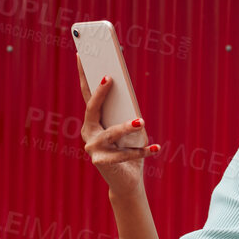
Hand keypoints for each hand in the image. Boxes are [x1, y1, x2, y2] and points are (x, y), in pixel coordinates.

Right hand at [77, 56, 157, 192]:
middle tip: (109, 78)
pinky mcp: (103, 163)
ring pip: (110, 133)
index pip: (87, 95)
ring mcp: (93, 149)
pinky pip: (125, 154)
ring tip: (141, 121)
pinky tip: (156, 147)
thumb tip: (130, 100)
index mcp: (92, 122)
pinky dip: (142, 151)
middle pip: (92, 109)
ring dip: (125, 127)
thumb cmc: (128, 150)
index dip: (83, 76)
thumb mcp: (130, 130)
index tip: (82, 56)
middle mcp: (88, 133)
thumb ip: (127, 115)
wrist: (126, 182)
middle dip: (100, 93)